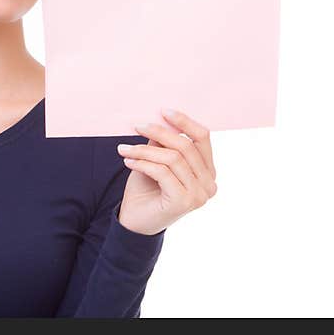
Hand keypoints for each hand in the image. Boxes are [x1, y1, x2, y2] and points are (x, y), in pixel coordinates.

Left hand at [115, 109, 217, 235]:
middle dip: (158, 132)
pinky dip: (142, 163)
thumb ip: (162, 143)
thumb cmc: (146, 190)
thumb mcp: (155, 161)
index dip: (184, 122)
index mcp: (208, 171)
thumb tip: (160, 118)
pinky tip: (128, 161)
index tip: (163, 111)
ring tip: (124, 149)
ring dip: (143, 150)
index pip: (203, 138)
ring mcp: (199, 195)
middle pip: (185, 146)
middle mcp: (209, 184)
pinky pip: (162, 172)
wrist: (135, 223)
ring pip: (172, 158)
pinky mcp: (184, 202)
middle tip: (137, 126)